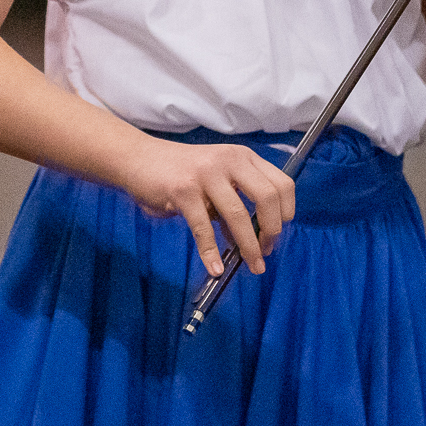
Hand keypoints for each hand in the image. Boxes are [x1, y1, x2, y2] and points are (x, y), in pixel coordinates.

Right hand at [116, 139, 296, 276]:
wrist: (138, 159)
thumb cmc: (180, 173)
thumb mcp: (215, 182)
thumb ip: (233, 205)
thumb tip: (251, 240)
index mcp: (243, 157)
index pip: (282, 183)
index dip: (286, 212)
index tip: (277, 233)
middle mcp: (229, 160)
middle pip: (267, 197)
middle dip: (272, 230)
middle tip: (266, 251)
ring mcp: (206, 173)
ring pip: (238, 214)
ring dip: (248, 246)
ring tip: (252, 265)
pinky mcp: (183, 190)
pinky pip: (203, 227)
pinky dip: (211, 251)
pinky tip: (216, 268)